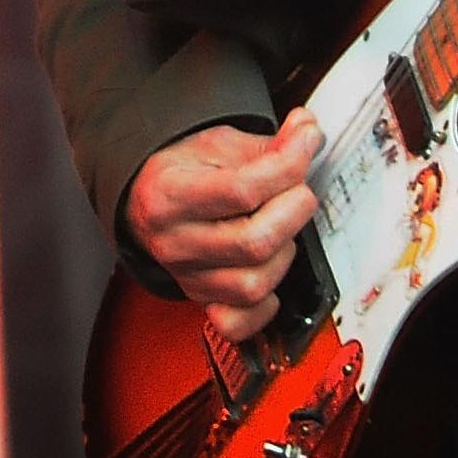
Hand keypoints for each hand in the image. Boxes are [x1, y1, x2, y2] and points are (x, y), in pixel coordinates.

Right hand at [126, 111, 320, 338]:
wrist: (149, 199)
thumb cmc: (182, 171)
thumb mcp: (218, 144)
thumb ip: (268, 144)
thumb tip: (308, 133)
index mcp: (167, 194)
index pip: (241, 189)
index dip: (287, 166)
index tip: (306, 143)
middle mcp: (172, 242)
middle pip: (252, 242)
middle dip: (293, 211)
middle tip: (299, 190)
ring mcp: (186, 277)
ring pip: (253, 284)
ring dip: (284, 253)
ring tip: (281, 226)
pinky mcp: (201, 301)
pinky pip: (237, 324)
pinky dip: (263, 307)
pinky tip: (268, 273)